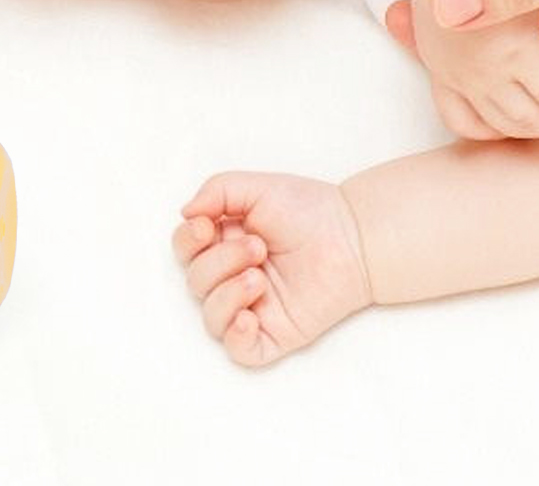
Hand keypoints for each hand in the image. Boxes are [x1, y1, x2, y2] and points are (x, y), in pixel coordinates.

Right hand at [172, 172, 372, 367]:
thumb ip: (215, 191)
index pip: (186, 250)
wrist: (352, 237)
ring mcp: (253, 307)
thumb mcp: (255, 187)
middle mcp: (233, 276)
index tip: (207, 226)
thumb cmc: (308, 210)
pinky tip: (249, 317)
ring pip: (212, 318)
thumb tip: (185, 214)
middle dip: (220, 262)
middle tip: (257, 246)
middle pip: (196, 282)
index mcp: (224, 242)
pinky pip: (241, 350)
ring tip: (259, 276)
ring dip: (227, 294)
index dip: (188, 241)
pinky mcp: (275, 333)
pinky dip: (236, 337)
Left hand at [405, 0, 538, 153]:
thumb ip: (438, 8)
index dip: (486, 124)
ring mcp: (491, 69)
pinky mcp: (520, 56)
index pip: (460, 111)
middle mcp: (462, 73)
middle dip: (534, 133)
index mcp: (438, 57)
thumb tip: (397, 16)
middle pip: (501, 120)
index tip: (509, 129)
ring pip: (530, 117)